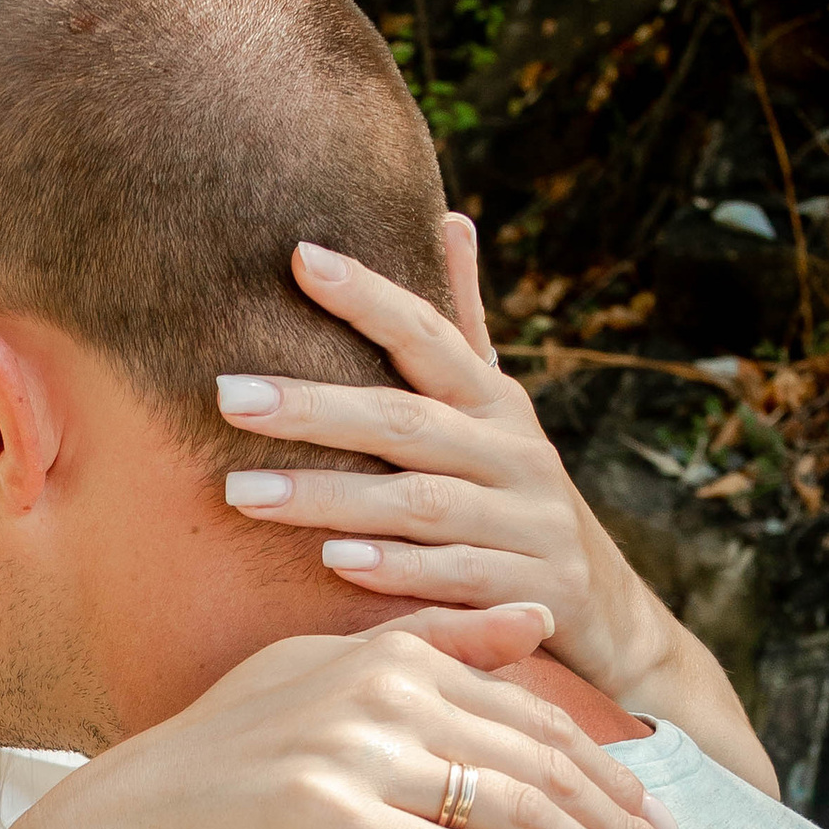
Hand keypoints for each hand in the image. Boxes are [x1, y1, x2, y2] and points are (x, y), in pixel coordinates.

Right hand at [48, 609, 694, 828]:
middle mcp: (378, 692)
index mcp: (388, 656)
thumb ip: (430, 645)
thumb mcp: (317, 676)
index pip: (534, 721)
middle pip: (540, 764)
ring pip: (513, 809)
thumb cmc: (213, 764)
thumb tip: (534, 618)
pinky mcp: (325, 819)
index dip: (613, 778)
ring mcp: (351, 754)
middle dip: (626, 826)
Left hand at [216, 227, 680, 703]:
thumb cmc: (514, 494)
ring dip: (332, 498)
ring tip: (244, 492)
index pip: (428, 336)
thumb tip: (449, 217)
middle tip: (226, 396)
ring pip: (422, 504)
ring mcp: (528, 525)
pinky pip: (457, 579)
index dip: (370, 296)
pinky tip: (334, 561)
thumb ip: (463, 326)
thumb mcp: (496, 411)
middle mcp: (514, 454)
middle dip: (315, 407)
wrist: (602, 612)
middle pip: (408, 422)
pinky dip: (398, 571)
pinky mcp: (532, 595)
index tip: (298, 258)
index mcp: (494, 403)